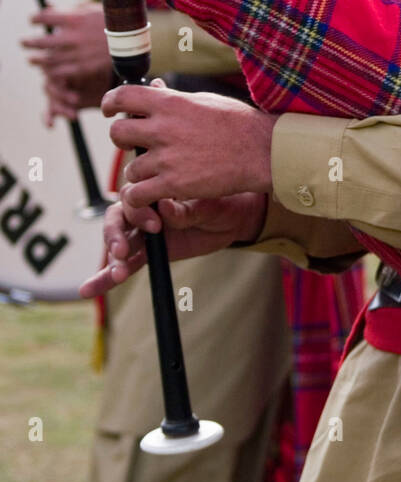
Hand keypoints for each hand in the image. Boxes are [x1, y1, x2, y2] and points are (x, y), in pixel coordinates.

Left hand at [20, 2, 113, 121]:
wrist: (136, 41)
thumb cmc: (115, 22)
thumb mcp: (93, 9)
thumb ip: (71, 10)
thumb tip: (51, 9)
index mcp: (74, 19)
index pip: (44, 18)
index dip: (35, 18)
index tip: (33, 20)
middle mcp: (73, 37)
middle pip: (41, 41)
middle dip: (29, 42)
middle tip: (24, 43)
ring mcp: (78, 54)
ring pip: (48, 60)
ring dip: (37, 60)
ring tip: (33, 59)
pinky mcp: (84, 68)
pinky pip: (61, 73)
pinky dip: (52, 73)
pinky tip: (49, 71)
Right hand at [80, 191, 268, 298]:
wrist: (232, 218)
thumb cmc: (220, 202)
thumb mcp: (208, 204)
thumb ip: (186, 209)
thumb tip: (165, 207)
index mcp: (154, 191)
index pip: (132, 198)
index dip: (139, 212)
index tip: (156, 225)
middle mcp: (143, 210)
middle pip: (117, 220)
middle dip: (116, 236)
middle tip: (124, 251)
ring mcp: (142, 233)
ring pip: (118, 244)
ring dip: (113, 259)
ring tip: (118, 274)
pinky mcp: (147, 253)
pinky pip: (124, 265)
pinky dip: (104, 278)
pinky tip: (87, 290)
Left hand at [103, 82, 275, 204]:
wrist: (261, 151)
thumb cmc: (239, 123)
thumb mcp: (204, 100)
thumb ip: (173, 98)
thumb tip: (153, 87)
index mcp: (169, 103)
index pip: (122, 96)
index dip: (110, 103)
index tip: (111, 111)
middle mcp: (162, 128)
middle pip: (117, 134)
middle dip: (122, 141)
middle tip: (135, 146)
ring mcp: (166, 157)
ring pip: (130, 169)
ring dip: (139, 173)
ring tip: (156, 175)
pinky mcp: (173, 184)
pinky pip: (137, 195)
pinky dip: (138, 199)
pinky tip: (148, 198)